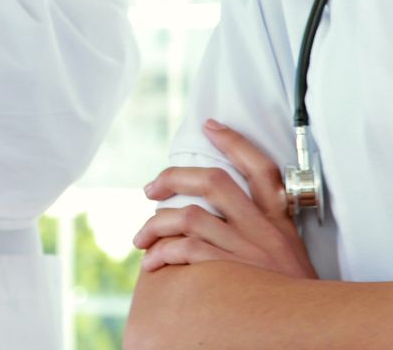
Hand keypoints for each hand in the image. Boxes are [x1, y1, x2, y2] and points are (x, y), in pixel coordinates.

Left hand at [133, 119, 316, 278]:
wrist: (309, 324)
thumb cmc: (287, 288)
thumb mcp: (283, 249)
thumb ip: (255, 226)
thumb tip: (205, 210)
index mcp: (277, 219)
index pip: (261, 168)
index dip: (235, 143)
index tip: (210, 126)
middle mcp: (263, 229)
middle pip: (214, 183)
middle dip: (174, 178)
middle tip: (150, 189)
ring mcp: (248, 251)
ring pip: (191, 218)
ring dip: (155, 224)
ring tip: (140, 237)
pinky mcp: (233, 273)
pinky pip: (188, 253)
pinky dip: (163, 254)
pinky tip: (152, 262)